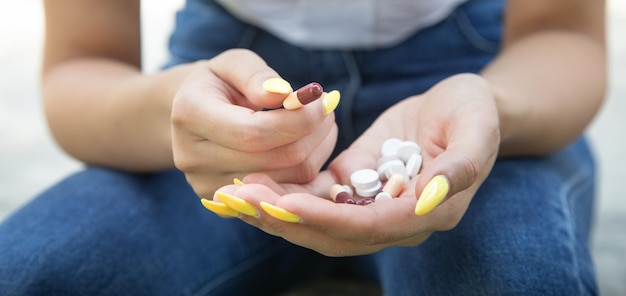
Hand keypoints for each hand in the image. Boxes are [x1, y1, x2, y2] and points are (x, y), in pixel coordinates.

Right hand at [171, 49, 338, 198]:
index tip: (323, 99)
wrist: (193, 115)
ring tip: (322, 122)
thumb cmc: (219, 83)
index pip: (255, 132)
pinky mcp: (228, 204)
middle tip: (328, 108)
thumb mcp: (234, 64)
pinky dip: (307, 168)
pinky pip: (284, 193)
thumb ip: (257, 76)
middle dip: (313, 132)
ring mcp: (208, 186)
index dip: (298, 120)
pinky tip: (310, 143)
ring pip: (286, 180)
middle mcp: (193, 158)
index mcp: (190, 116)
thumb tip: (285, 94)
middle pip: (275, 159)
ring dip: (316, 149)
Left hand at [209, 73, 499, 255]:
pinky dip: (284, 193)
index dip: (327, 219)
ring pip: (317, 220)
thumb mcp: (477, 131)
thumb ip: (461, 168)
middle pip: (333, 233)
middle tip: (241, 199)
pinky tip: (251, 184)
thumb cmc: (475, 114)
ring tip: (233, 193)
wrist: (461, 107)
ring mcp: (371, 204)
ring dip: (276, 210)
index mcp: (427, 213)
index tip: (285, 204)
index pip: (370, 226)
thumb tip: (428, 201)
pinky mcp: (354, 185)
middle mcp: (394, 219)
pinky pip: (316, 196)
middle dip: (286, 219)